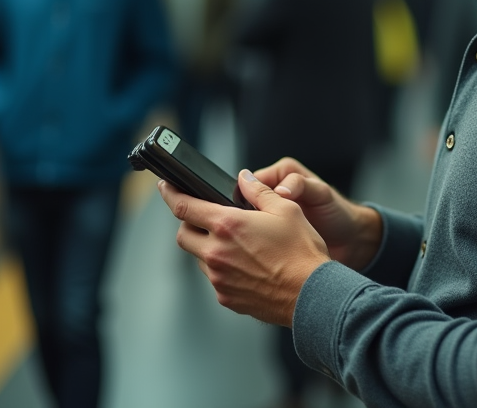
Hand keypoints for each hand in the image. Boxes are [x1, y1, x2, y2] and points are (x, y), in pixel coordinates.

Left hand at [157, 170, 330, 325]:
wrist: (312, 295)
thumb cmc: (302, 252)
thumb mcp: (286, 209)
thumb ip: (258, 191)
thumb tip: (243, 179)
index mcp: (227, 225)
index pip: (184, 207)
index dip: (170, 194)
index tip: (165, 188)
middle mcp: (216, 252)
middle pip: (183, 235)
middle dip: (189, 224)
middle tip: (206, 219)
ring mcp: (219, 278)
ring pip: (198, 258)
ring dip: (207, 247)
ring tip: (236, 244)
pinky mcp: (226, 298)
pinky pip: (214, 278)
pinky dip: (221, 268)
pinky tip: (245, 265)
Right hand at [254, 158, 383, 270]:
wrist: (350, 241)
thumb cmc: (339, 213)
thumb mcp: (321, 194)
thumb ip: (301, 185)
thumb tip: (279, 190)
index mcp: (283, 174)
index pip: (255, 179)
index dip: (250, 194)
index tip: (252, 209)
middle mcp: (275, 190)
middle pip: (248, 199)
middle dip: (250, 213)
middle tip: (256, 226)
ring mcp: (273, 213)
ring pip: (250, 218)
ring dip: (253, 228)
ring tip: (261, 238)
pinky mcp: (273, 232)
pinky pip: (257, 234)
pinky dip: (258, 240)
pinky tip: (263, 247)